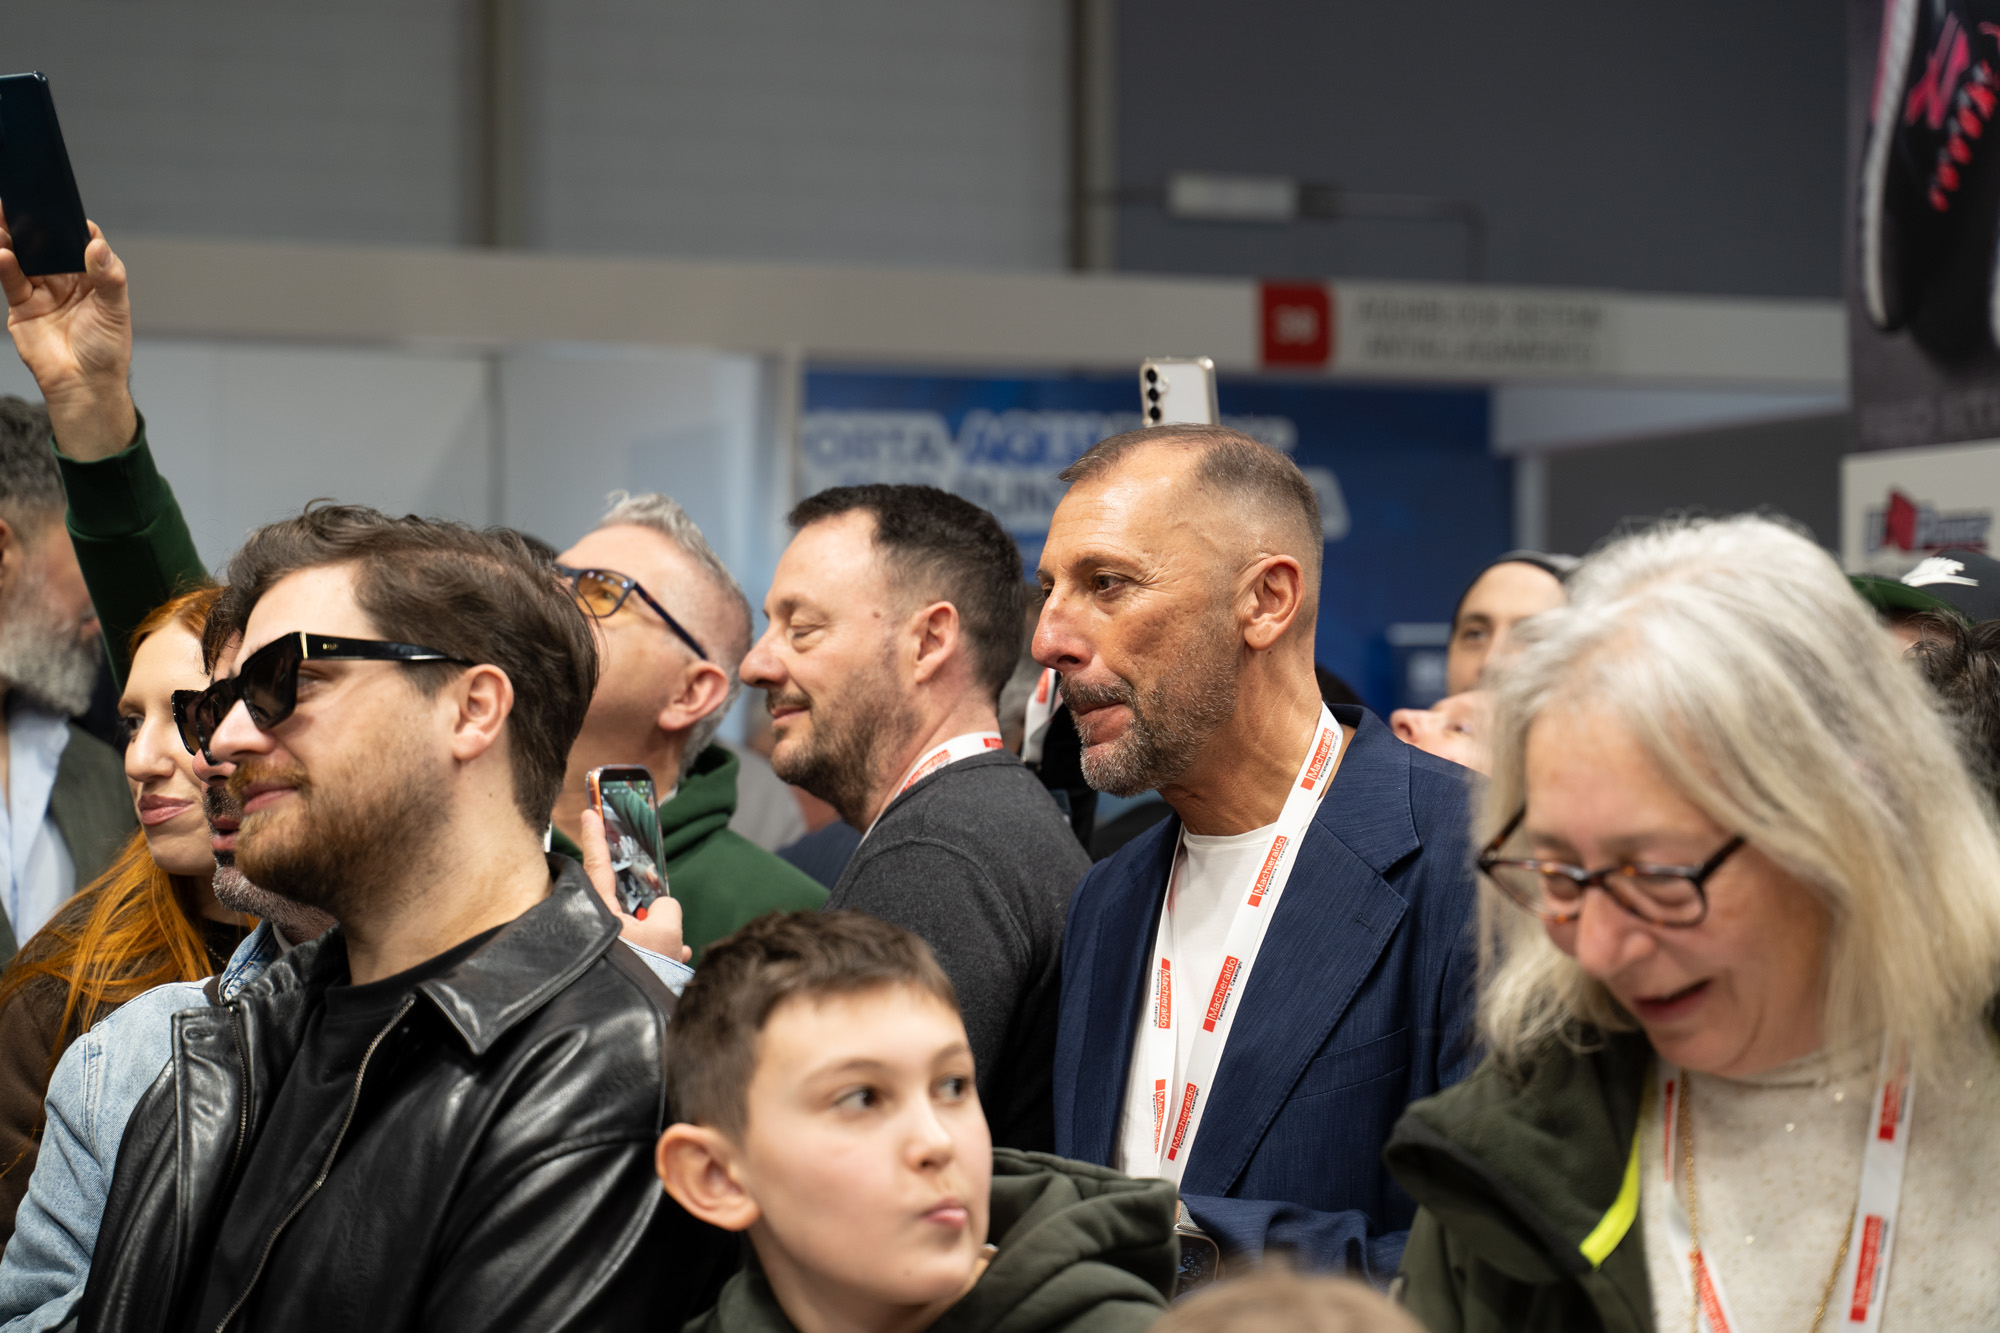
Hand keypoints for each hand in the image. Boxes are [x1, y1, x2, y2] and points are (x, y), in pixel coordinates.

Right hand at [0, 208, 136, 459]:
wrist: (84, 386)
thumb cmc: (106, 350)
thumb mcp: (115, 311)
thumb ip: (109, 277)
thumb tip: (96, 245)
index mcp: (94, 277)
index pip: (82, 242)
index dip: (73, 224)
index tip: (62, 205)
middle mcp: (66, 280)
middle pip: (47, 244)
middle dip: (35, 223)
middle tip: (21, 199)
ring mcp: (42, 290)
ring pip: (24, 256)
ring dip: (12, 237)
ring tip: (2, 215)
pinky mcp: (22, 304)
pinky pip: (11, 278)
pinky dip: (5, 264)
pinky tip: (2, 251)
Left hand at [578, 807, 688, 962]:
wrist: (631, 1015)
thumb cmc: (642, 969)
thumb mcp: (666, 931)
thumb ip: (667, 909)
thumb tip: (661, 909)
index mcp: (600, 912)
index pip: (598, 865)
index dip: (596, 836)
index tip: (587, 812)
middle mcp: (595, 926)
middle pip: (622, 900)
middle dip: (648, 906)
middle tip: (661, 915)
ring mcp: (602, 946)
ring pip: (635, 928)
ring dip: (660, 935)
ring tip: (678, 951)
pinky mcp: (611, 964)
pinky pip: (637, 949)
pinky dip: (657, 953)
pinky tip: (675, 962)